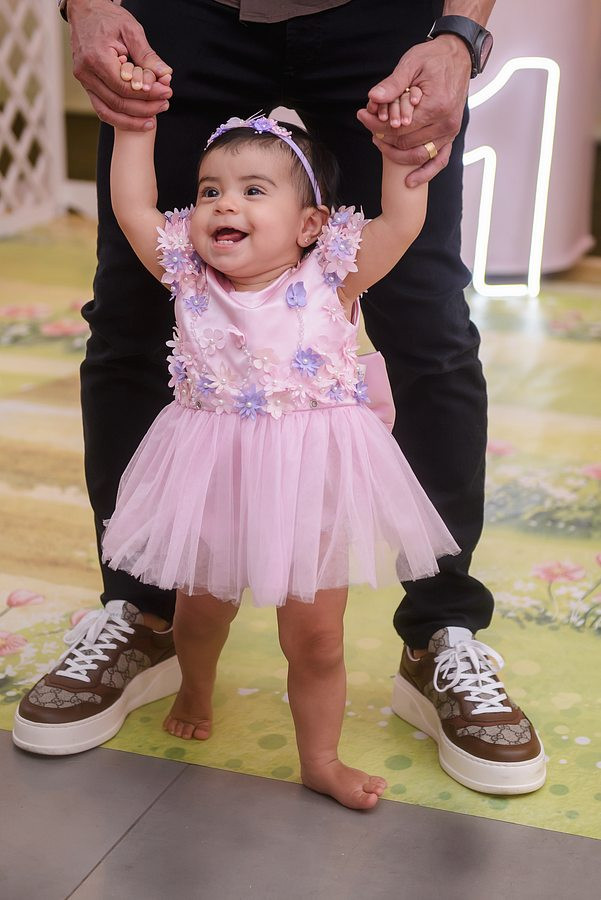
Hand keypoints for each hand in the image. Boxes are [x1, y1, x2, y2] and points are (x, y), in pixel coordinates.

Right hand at [69, 0, 172, 130]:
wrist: (85, 11)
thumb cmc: (108, 18)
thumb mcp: (131, 30)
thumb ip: (147, 55)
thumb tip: (166, 75)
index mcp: (96, 57)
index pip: (125, 87)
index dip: (148, 94)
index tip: (167, 92)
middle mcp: (86, 73)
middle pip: (118, 102)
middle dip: (145, 108)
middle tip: (165, 104)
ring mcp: (84, 81)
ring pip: (109, 112)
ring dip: (133, 119)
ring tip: (154, 118)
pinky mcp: (87, 86)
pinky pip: (103, 109)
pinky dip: (121, 118)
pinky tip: (138, 120)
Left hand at [357, 35, 471, 185]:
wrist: (458, 55)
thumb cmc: (434, 58)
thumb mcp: (411, 62)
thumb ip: (393, 82)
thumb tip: (373, 97)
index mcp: (436, 106)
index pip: (399, 127)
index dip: (377, 125)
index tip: (363, 115)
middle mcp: (446, 123)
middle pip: (405, 143)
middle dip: (383, 136)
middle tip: (367, 124)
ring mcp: (450, 132)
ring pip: (418, 155)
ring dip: (396, 153)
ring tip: (378, 142)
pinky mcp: (451, 136)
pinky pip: (439, 161)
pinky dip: (425, 173)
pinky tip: (410, 182)